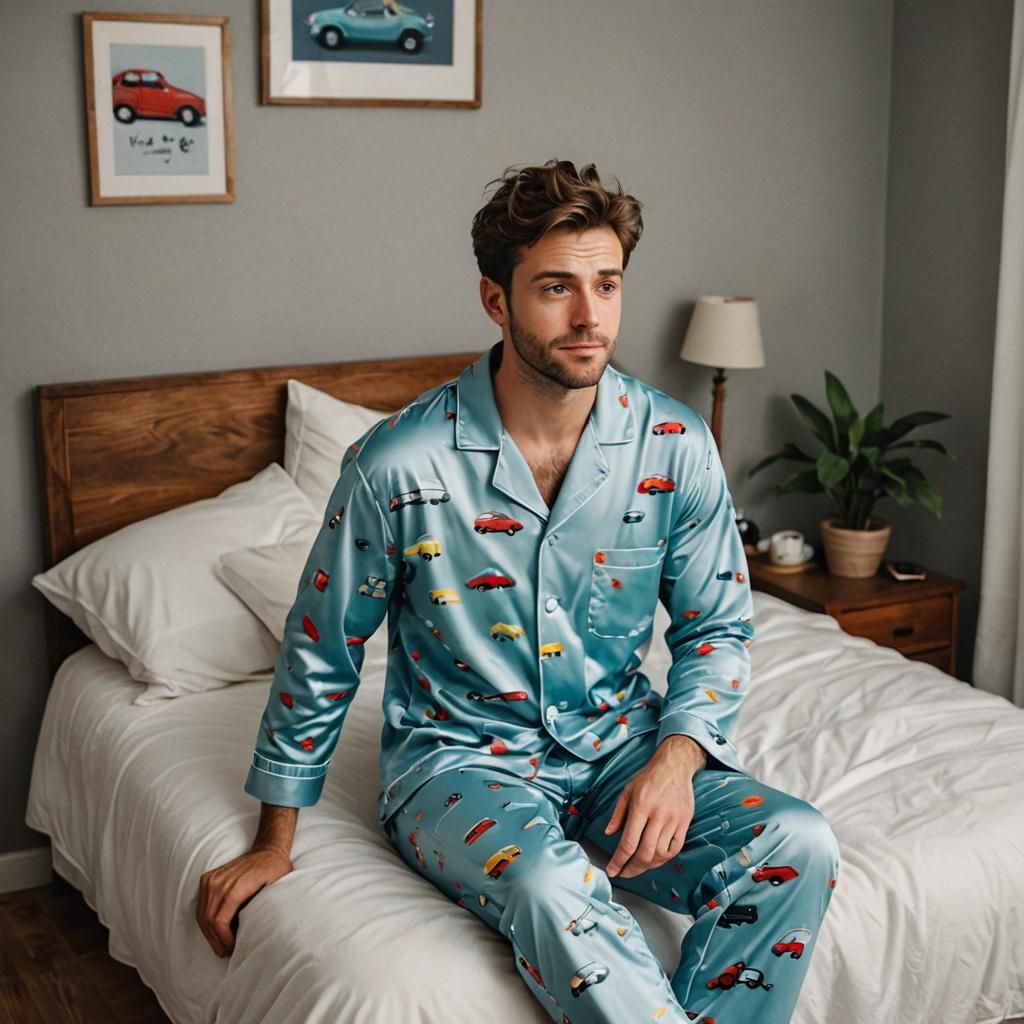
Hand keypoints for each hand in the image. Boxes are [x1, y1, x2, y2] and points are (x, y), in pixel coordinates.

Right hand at [196, 848, 292, 956]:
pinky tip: (215, 931)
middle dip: (216, 940)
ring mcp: (212, 879)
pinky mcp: (208, 878)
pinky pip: (201, 905)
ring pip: (202, 915)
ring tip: (220, 945)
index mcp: (236, 886)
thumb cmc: (275, 870)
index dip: (225, 940)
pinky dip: (206, 921)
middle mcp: (220, 882)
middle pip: (208, 921)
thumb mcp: (276, 889)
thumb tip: (254, 934)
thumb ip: (262, 909)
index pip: (220, 922)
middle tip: (226, 952)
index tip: (233, 948)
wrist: (267, 850)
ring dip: (209, 933)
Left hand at [603, 735, 703, 878]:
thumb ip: (618, 814)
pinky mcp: (685, 822)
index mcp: (641, 806)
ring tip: (637, 867)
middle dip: (632, 869)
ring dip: (647, 866)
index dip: (619, 861)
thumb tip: (608, 834)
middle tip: (623, 873)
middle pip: (645, 853)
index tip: (613, 871)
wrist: (674, 766)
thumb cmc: (649, 778)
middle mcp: (658, 815)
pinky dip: (664, 859)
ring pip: (661, 854)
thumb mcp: (627, 791)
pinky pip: (675, 848)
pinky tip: (655, 860)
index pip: (629, 842)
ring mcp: (673, 820)